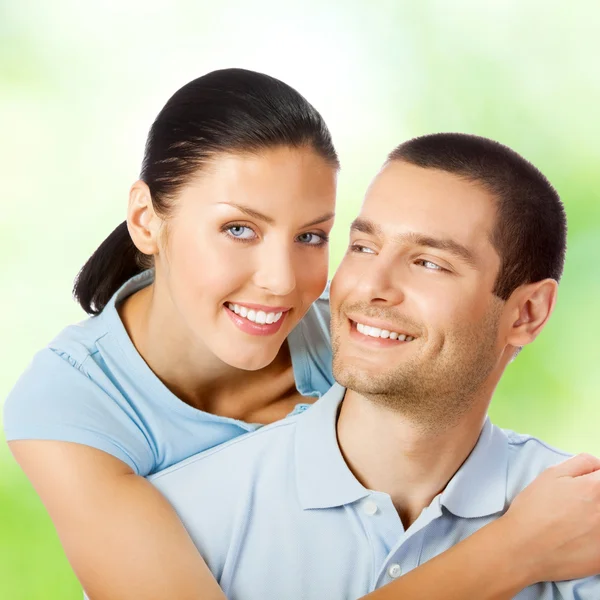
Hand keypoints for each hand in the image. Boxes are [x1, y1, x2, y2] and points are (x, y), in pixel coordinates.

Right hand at [502, 453, 599, 583]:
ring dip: (595, 517)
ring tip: (578, 523)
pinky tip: (580, 541)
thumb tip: (599, 465)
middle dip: (595, 498)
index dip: (596, 480)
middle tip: (579, 505)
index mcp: (595, 488)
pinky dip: (594, 538)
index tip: (589, 486)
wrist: (524, 549)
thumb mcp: (550, 475)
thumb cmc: (533, 510)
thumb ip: (581, 463)